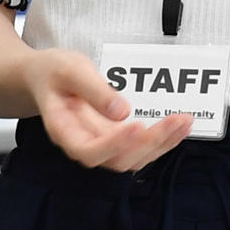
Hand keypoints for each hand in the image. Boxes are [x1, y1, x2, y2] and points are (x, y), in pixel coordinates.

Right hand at [29, 47, 192, 172]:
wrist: (45, 76)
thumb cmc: (52, 72)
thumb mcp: (69, 70)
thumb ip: (94, 89)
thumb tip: (122, 111)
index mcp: (64, 130)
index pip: (88, 151)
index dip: (113, 145)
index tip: (136, 126)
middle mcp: (83, 143)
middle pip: (118, 159)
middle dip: (150, 142)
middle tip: (175, 120)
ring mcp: (100, 144)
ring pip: (134, 159)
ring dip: (162, 144)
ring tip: (184, 121)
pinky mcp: (115, 140)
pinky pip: (140, 148)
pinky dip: (162, 139)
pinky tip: (178, 126)